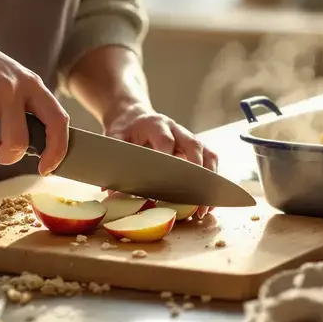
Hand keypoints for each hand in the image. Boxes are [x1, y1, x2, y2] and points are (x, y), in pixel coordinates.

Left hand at [103, 102, 218, 218]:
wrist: (133, 115)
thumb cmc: (123, 129)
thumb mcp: (113, 140)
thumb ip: (114, 162)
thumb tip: (111, 193)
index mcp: (155, 124)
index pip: (165, 141)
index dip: (168, 160)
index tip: (168, 181)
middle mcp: (176, 129)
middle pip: (194, 146)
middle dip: (196, 174)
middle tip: (194, 198)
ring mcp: (188, 137)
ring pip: (207, 154)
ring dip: (209, 180)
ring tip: (206, 206)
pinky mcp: (194, 147)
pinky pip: (210, 160)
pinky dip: (212, 179)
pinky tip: (209, 200)